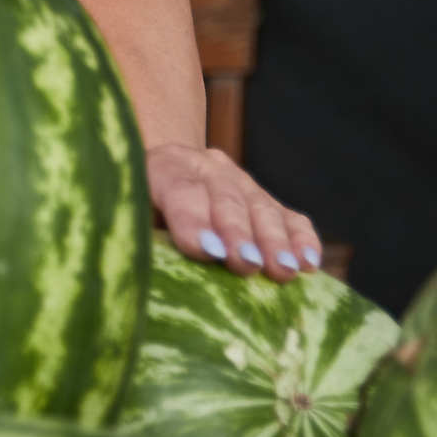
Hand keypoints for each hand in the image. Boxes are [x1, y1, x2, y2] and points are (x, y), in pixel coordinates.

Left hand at [148, 144, 321, 279]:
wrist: (159, 184)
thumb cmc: (136, 214)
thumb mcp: (127, 217)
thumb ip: (135, 233)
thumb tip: (141, 268)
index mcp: (162, 166)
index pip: (179, 189)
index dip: (192, 220)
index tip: (206, 251)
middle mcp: (204, 166)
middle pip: (225, 198)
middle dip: (238, 233)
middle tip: (248, 264)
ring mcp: (238, 179)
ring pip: (261, 206)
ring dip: (274, 241)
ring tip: (284, 270)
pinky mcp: (264, 198)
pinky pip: (288, 216)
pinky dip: (301, 238)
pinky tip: (309, 262)